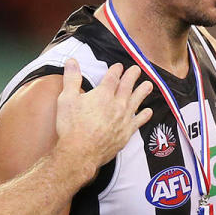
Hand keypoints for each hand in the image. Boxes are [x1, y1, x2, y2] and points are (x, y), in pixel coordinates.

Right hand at [54, 59, 152, 173]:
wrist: (80, 153)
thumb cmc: (71, 126)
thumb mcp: (67, 99)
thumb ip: (71, 78)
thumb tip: (72, 61)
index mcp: (103, 94)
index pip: (113, 77)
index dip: (116, 70)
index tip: (119, 66)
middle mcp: (117, 104)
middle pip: (127, 86)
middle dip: (132, 76)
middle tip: (137, 70)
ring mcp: (123, 119)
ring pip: (136, 101)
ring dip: (143, 92)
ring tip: (148, 85)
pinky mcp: (126, 133)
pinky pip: (139, 121)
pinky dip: (144, 115)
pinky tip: (148, 111)